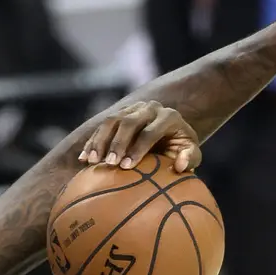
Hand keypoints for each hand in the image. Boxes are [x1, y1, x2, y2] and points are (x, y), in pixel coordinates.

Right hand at [78, 101, 201, 172]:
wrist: (169, 136)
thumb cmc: (180, 151)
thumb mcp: (191, 155)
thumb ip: (190, 158)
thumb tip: (179, 165)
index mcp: (169, 117)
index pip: (151, 131)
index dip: (138, 149)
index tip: (126, 167)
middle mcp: (150, 108)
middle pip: (129, 123)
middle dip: (117, 143)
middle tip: (109, 164)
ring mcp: (133, 108)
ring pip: (112, 120)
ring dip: (100, 141)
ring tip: (92, 161)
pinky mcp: (120, 113)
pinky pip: (102, 125)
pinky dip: (92, 142)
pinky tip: (84, 158)